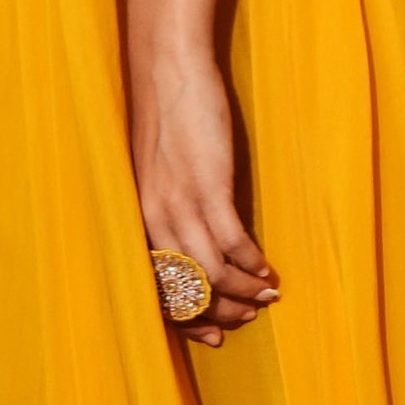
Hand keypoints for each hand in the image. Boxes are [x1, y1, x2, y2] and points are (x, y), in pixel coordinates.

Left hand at [133, 48, 277, 349]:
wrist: (167, 71)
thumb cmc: (163, 118)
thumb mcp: (154, 175)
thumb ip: (166, 210)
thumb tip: (192, 244)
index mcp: (136, 219)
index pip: (155, 290)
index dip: (186, 319)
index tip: (213, 333)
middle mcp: (153, 220)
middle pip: (185, 290)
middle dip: (219, 313)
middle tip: (247, 317)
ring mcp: (181, 205)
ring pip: (212, 273)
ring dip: (244, 292)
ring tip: (267, 296)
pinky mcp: (210, 187)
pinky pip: (234, 243)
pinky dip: (253, 264)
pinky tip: (268, 269)